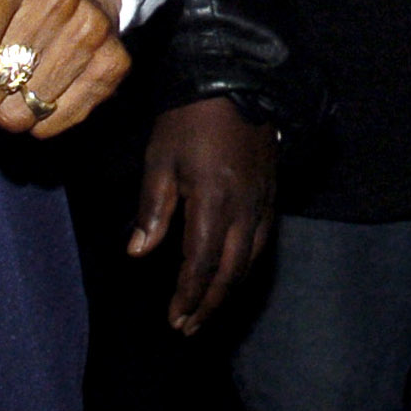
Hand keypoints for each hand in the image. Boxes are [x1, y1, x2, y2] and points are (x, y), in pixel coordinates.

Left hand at [130, 96, 278, 333]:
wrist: (238, 82)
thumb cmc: (190, 119)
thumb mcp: (160, 159)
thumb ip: (153, 210)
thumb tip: (139, 253)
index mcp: (213, 202)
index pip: (201, 263)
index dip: (188, 295)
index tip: (174, 319)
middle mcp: (244, 210)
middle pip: (231, 272)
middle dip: (209, 304)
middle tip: (189, 327)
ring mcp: (262, 202)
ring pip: (251, 261)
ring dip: (229, 290)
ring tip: (209, 309)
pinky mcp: (271, 194)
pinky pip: (262, 241)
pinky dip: (247, 266)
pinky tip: (235, 273)